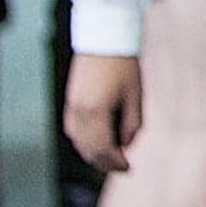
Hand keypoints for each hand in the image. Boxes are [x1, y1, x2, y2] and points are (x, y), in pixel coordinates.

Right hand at [65, 52, 143, 174]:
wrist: (103, 39)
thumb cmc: (123, 65)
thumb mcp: (135, 95)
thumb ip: (133, 123)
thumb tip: (127, 145)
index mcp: (96, 112)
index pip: (104, 149)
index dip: (116, 162)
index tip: (129, 167)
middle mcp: (79, 113)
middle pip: (89, 150)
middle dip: (105, 162)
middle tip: (122, 167)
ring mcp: (71, 107)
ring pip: (78, 142)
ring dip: (93, 153)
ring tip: (111, 157)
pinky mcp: (70, 101)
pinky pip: (73, 130)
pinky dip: (84, 141)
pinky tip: (96, 142)